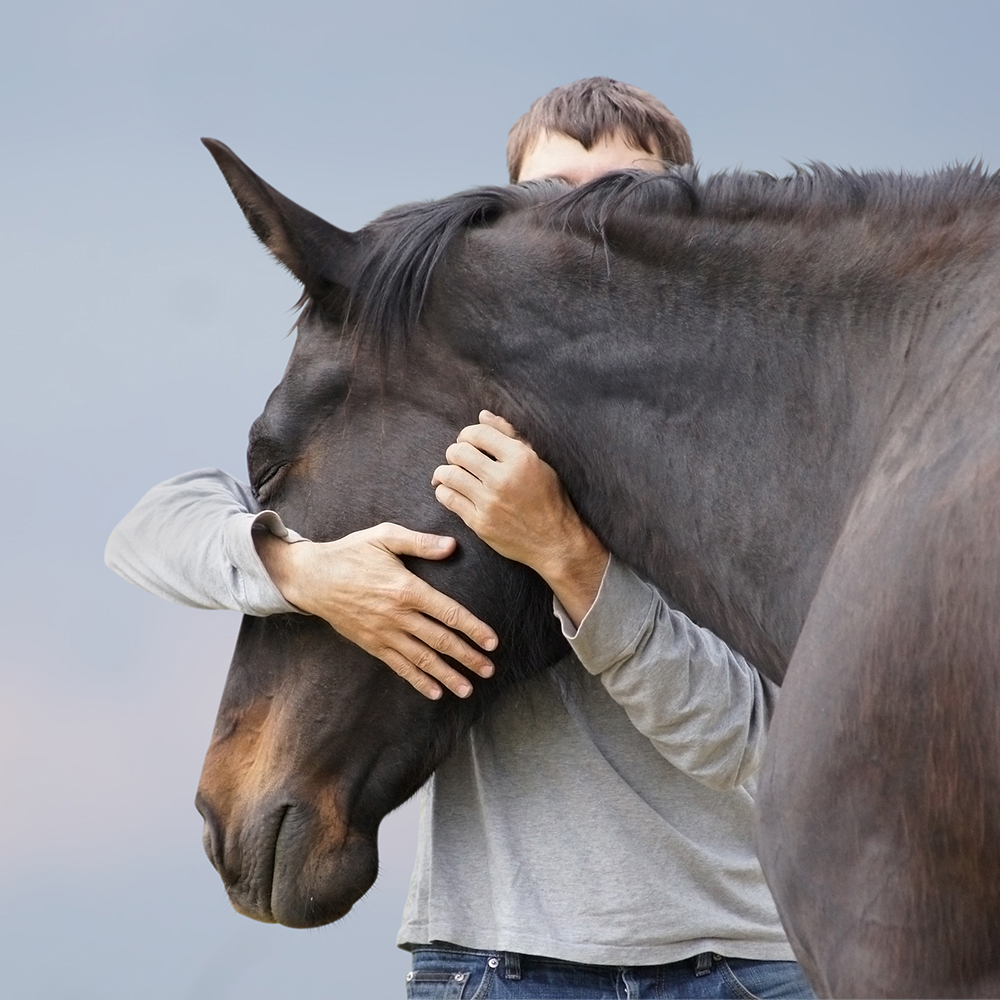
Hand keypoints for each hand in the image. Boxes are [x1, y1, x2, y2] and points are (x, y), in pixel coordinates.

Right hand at [255, 523, 496, 699]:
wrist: (313, 578)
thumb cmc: (351, 553)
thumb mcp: (384, 536)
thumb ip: (420, 542)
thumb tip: (452, 546)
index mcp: (406, 589)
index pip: (448, 612)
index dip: (472, 628)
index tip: (493, 642)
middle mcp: (398, 616)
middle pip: (440, 641)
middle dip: (467, 657)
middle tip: (489, 670)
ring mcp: (384, 633)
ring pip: (422, 659)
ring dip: (447, 675)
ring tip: (468, 689)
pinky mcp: (372, 644)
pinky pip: (399, 666)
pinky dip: (418, 681)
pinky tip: (435, 692)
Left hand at [432, 410, 608, 626]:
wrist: (555, 541)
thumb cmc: (549, 499)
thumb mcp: (537, 462)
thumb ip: (510, 436)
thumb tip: (482, 415)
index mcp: (520, 458)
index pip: (479, 433)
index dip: (467, 434)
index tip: (469, 441)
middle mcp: (503, 478)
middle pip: (458, 452)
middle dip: (455, 452)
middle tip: (459, 459)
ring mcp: (489, 502)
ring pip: (448, 475)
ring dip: (445, 472)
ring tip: (451, 475)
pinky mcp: (479, 523)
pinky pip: (448, 499)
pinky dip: (444, 491)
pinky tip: (452, 491)